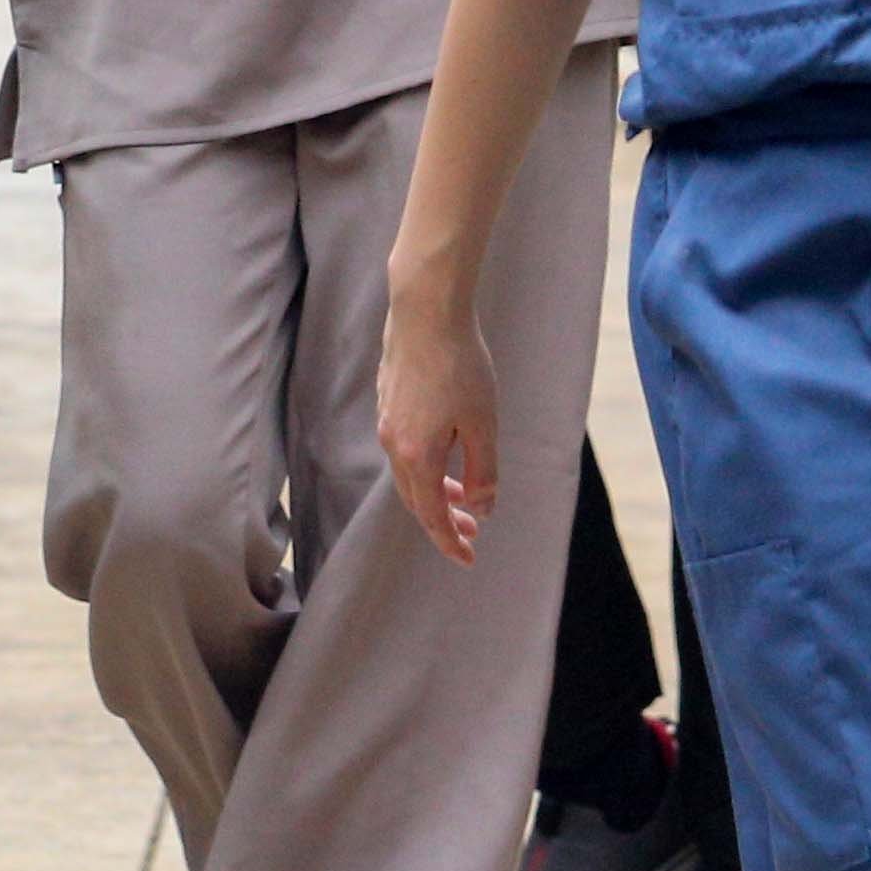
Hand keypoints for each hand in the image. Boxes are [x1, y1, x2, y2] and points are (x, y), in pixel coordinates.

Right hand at [377, 278, 500, 565]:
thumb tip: (481, 507)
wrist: (425, 311)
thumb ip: (482, 471)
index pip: (431, 515)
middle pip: (415, 499)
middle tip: (474, 533)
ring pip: (408, 473)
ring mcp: (387, 419)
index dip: (450, 541)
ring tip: (466, 497)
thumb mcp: (483, 425)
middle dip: (443, 521)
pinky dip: (427, 467)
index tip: (469, 560)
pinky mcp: (388, 399)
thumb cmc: (460, 365)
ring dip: (436, 492)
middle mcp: (393, 442)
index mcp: (416, 455)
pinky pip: (404, 449)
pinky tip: (449, 454)